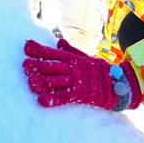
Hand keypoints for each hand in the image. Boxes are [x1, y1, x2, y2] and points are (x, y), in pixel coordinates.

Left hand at [22, 38, 139, 110]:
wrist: (118, 83)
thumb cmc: (100, 71)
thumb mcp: (85, 57)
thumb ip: (71, 50)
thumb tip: (58, 42)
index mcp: (73, 59)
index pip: (52, 53)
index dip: (38, 50)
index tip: (26, 47)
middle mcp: (72, 69)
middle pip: (49, 66)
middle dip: (35, 65)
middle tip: (25, 65)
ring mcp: (75, 82)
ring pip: (53, 81)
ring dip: (39, 81)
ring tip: (30, 81)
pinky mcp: (79, 95)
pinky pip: (63, 97)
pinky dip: (52, 99)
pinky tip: (41, 100)